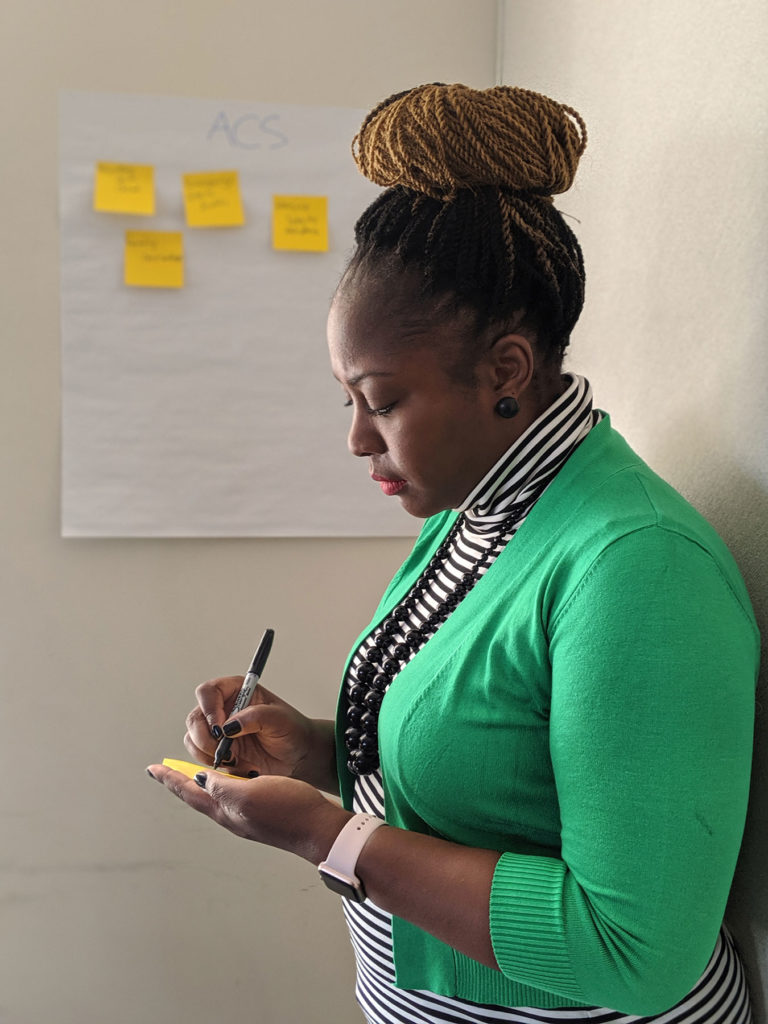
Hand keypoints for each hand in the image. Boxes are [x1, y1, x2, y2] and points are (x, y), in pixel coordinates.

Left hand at [146, 764, 349, 863]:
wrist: (318, 828)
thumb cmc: (288, 810)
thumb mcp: (249, 794)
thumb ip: (222, 787)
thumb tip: (201, 779)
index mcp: (225, 810)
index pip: (189, 792)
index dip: (170, 778)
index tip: (152, 768)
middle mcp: (232, 815)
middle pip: (198, 795)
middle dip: (181, 780)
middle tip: (165, 769)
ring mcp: (248, 815)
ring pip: (215, 796)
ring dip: (200, 781)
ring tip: (190, 771)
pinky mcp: (262, 812)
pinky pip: (233, 795)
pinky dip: (223, 783)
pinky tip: (230, 778)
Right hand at [184, 677, 335, 787]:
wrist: (298, 756)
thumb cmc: (292, 731)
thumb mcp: (280, 719)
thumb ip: (256, 716)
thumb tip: (230, 725)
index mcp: (237, 691)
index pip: (208, 691)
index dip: (209, 709)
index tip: (220, 729)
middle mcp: (222, 709)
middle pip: (195, 718)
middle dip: (206, 737)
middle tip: (226, 751)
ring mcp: (217, 731)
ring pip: (193, 739)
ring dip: (208, 753)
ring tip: (235, 760)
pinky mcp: (217, 751)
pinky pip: (200, 757)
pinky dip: (213, 765)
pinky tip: (236, 766)